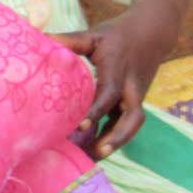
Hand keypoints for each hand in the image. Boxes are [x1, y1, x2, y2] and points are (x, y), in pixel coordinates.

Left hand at [55, 4, 175, 157]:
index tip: (80, 126)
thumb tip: (40, 38)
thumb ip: (69, 40)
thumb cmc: (118, 34)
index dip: (97, 110)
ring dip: (116, 142)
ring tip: (93, 158)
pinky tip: (95, 152)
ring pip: (133, 125)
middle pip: (132, 117)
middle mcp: (131, 87)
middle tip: (94, 153)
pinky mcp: (135, 104)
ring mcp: (136, 97)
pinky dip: (115, 139)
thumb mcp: (94, 35)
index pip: (109, 93)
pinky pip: (127, 125)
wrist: (152, 33)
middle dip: (116, 136)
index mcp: (118, 69)